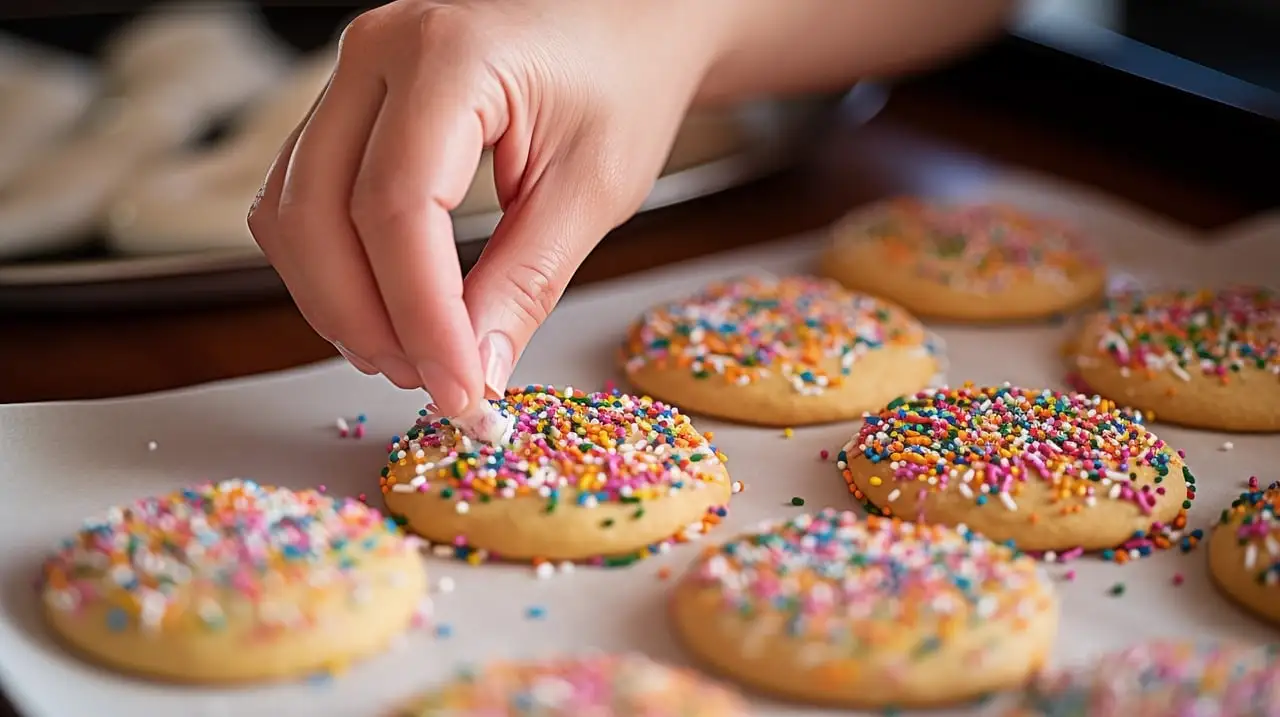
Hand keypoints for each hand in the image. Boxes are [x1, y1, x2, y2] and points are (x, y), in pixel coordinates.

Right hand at [249, 0, 722, 413]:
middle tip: (434, 385)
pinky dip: (331, 272)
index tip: (460, 388)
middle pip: (320, 214)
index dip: (420, 315)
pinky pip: (300, 204)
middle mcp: (376, 53)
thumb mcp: (592, 189)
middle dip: (369, 322)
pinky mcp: (345, 109)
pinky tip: (384, 313)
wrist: (620, 25)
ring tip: (413, 358)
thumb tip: (474, 372)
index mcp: (448, 56)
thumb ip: (526, 282)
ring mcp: (349, 76)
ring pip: (292, 216)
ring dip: (339, 305)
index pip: (397, 206)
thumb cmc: (620, 82)